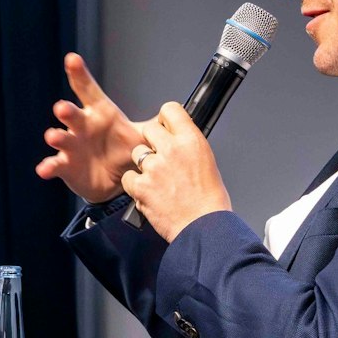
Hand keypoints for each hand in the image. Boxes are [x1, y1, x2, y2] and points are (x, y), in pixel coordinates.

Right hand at [36, 53, 147, 203]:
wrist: (115, 179)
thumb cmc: (125, 150)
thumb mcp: (143, 134)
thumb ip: (157, 123)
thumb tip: (176, 110)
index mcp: (100, 114)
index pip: (88, 90)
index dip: (79, 74)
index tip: (72, 59)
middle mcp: (82, 127)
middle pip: (73, 114)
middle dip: (67, 111)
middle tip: (62, 108)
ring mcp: (71, 146)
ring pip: (61, 138)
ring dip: (56, 136)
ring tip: (54, 136)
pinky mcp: (65, 165)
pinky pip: (55, 164)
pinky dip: (48, 166)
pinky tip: (45, 169)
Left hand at [122, 102, 231, 240]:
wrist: (205, 227)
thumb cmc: (209, 200)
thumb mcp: (206, 162)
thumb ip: (187, 147)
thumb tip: (174, 140)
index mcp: (192, 141)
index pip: (170, 110)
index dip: (165, 119)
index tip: (164, 126)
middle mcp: (172, 149)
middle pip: (148, 130)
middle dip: (151, 142)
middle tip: (160, 159)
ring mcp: (154, 167)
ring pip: (137, 154)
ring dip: (143, 165)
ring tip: (158, 181)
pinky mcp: (141, 185)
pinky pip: (129, 177)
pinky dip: (135, 186)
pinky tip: (150, 193)